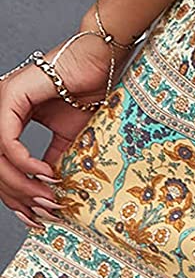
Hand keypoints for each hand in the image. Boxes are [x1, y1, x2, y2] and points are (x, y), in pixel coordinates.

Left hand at [0, 29, 117, 231]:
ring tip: (47, 197)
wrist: (100, 61)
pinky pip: (7, 142)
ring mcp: (0, 104)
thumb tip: (47, 191)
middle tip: (45, 212)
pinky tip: (45, 174)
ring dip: (21, 184)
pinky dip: (24, 163)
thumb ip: (52, 160)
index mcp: (8, 119)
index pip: (2, 167)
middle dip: (19, 196)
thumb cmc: (88, 89)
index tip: (37, 217)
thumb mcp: (68, 136)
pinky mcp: (9, 98)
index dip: (16, 196)